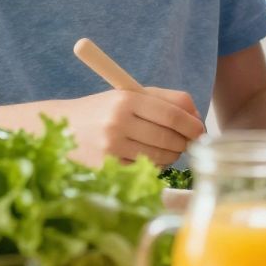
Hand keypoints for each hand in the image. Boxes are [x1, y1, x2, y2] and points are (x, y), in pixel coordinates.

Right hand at [61, 87, 203, 166]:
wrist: (64, 126)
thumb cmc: (106, 109)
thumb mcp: (132, 95)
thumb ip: (168, 101)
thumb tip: (198, 118)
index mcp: (126, 100)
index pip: (172, 115)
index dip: (192, 125)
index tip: (201, 130)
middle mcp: (117, 123)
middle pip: (168, 139)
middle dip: (185, 142)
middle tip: (188, 142)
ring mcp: (110, 148)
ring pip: (160, 157)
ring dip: (173, 155)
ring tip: (169, 148)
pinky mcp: (106, 167)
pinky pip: (145, 170)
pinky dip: (155, 165)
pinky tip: (149, 156)